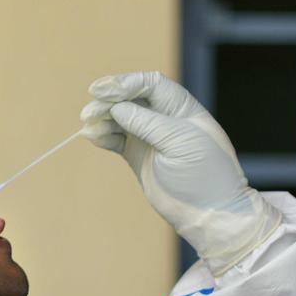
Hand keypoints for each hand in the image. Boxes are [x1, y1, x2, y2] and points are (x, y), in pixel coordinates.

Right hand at [81, 71, 282, 273]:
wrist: (208, 212)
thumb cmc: (203, 173)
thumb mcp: (179, 142)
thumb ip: (147, 123)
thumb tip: (117, 108)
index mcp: (180, 107)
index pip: (149, 84)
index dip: (124, 83)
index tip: (102, 90)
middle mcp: (163, 117)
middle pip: (129, 99)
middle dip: (108, 102)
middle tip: (88, 111)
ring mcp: (149, 136)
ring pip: (119, 118)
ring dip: (101, 119)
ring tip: (87, 126)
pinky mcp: (137, 155)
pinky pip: (115, 139)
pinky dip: (102, 136)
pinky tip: (92, 136)